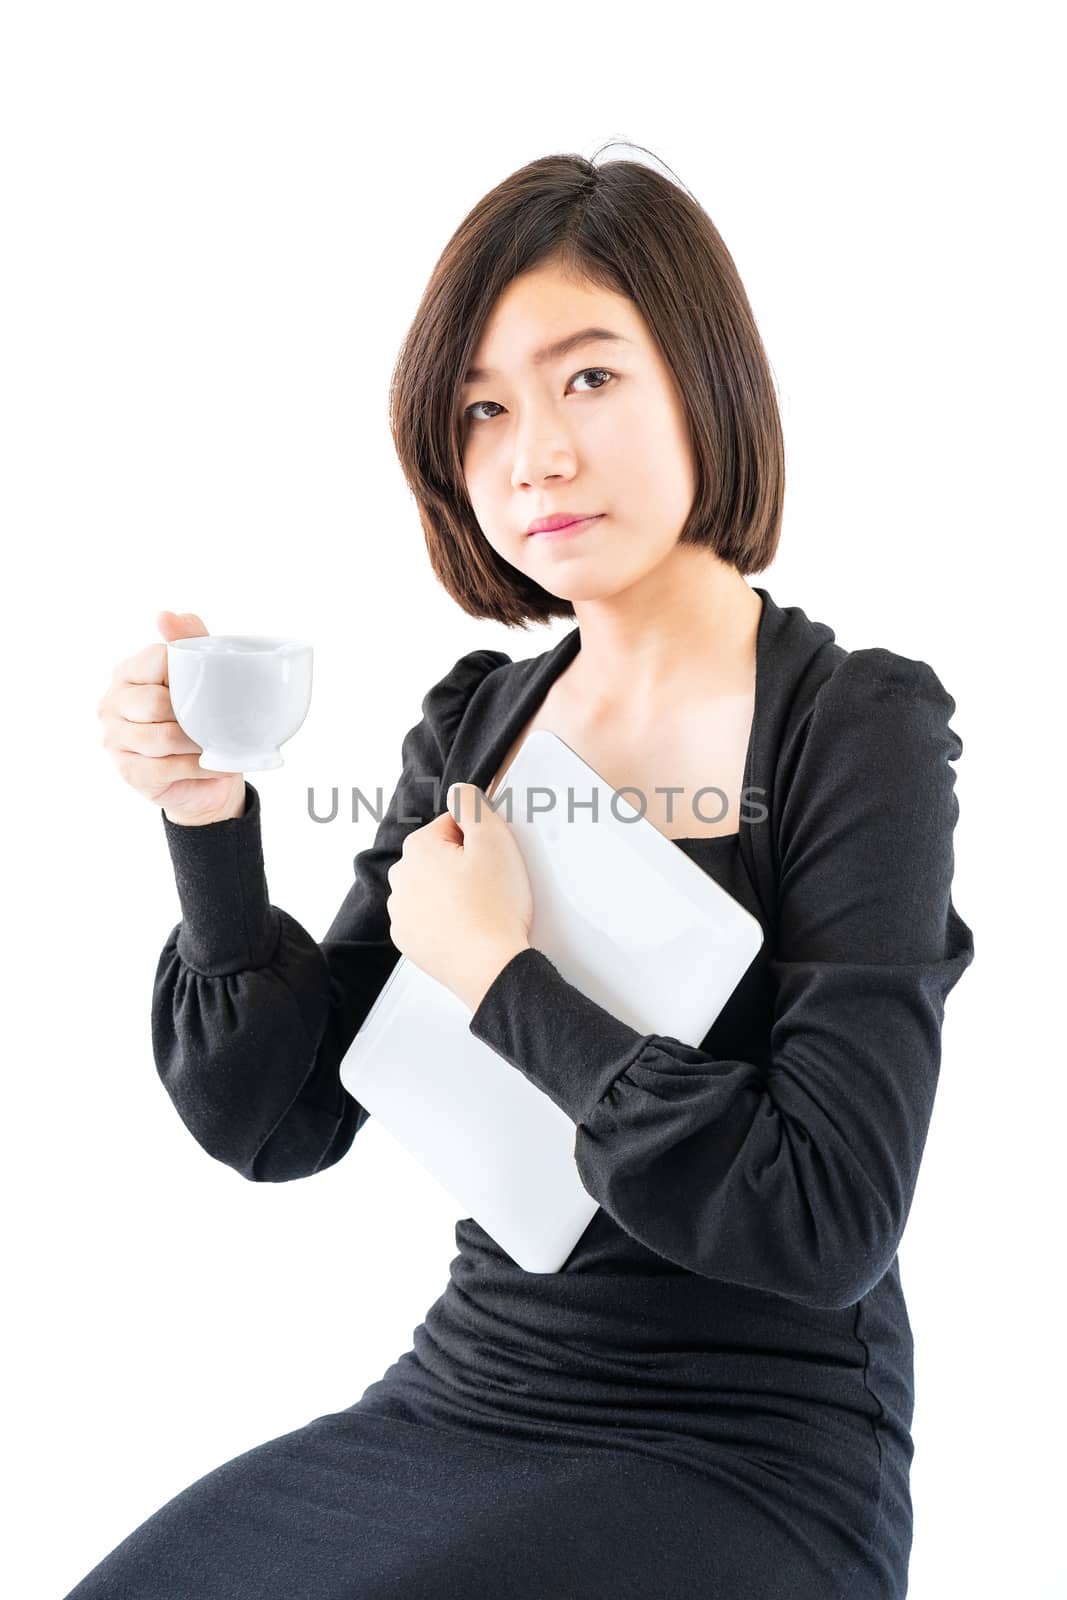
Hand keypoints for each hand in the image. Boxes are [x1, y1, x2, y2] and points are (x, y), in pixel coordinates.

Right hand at [97, 610, 245, 825]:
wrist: (206, 774)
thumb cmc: (200, 717)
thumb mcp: (202, 676)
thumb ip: (190, 641)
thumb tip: (167, 615)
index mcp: (127, 672)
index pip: (158, 660)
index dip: (188, 673)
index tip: (209, 686)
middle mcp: (112, 704)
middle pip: (155, 703)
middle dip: (192, 714)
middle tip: (218, 720)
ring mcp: (115, 740)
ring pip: (161, 737)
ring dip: (197, 743)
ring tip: (219, 743)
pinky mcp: (130, 772)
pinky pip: (167, 768)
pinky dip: (199, 767)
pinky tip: (215, 764)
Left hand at [385, 782, 531, 1011]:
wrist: (491, 968)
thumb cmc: (495, 908)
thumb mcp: (495, 839)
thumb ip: (473, 804)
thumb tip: (458, 792)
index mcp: (417, 849)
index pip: (454, 825)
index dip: (480, 839)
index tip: (492, 860)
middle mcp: (400, 879)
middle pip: (441, 855)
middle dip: (465, 864)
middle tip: (490, 886)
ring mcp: (401, 913)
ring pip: (434, 886)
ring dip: (455, 891)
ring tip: (480, 909)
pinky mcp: (408, 940)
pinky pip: (429, 916)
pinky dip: (447, 918)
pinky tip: (467, 927)